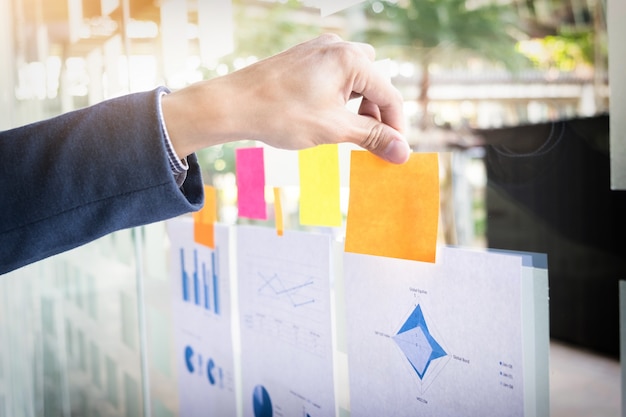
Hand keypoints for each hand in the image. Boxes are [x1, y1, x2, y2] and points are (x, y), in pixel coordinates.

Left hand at [162, 33, 409, 163]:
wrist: (232, 105)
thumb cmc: (281, 114)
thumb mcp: (333, 129)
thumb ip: (372, 137)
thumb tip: (402, 152)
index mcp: (350, 59)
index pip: (389, 95)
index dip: (396, 127)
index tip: (395, 152)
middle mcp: (337, 47)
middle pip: (375, 83)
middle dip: (376, 114)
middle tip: (369, 143)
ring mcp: (319, 50)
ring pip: (355, 80)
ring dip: (359, 106)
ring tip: (346, 132)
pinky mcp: (304, 59)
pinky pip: (335, 77)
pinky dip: (340, 98)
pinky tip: (328, 117)